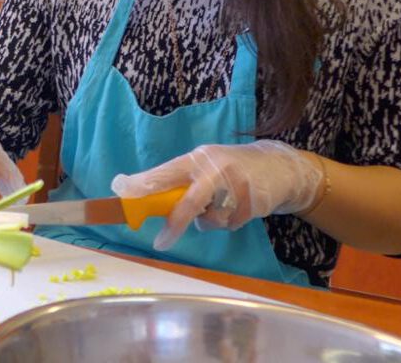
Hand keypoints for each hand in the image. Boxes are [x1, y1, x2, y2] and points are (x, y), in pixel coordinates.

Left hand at [111, 140, 323, 250]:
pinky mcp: (253, 202)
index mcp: (195, 159)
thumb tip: (140, 200)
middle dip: (174, 224)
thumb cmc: (228, 170)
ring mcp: (236, 186)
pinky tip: (237, 207)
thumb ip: (177, 182)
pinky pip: (229, 224)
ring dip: (209, 221)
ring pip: (210, 218)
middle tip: (160, 242)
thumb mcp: (202, 168)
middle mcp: (214, 168)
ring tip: (219, 206)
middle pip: (188, 201)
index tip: (121, 194)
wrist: (279, 167)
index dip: (141, 184)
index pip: (163, 173)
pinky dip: (227, 222)